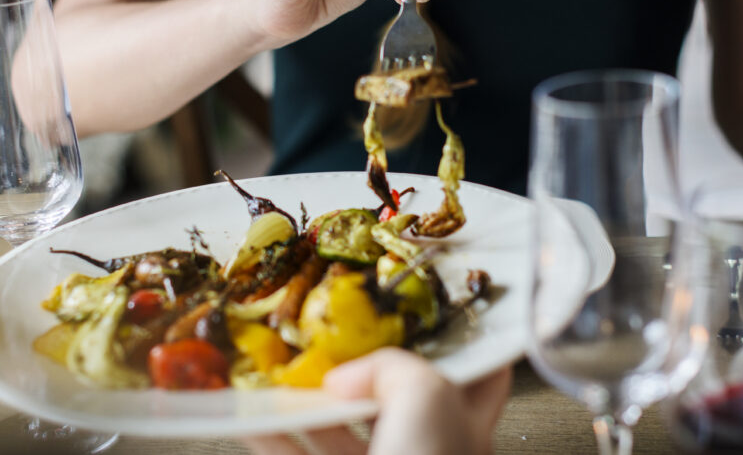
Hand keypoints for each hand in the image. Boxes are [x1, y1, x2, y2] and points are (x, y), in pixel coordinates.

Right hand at [243, 348, 511, 454]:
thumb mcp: (427, 396)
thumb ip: (394, 368)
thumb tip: (350, 374)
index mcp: (466, 424)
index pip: (479, 375)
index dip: (460, 343)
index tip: (430, 313)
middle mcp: (428, 449)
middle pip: (396, 397)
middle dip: (362, 369)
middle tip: (334, 339)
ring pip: (342, 430)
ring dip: (308, 401)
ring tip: (281, 373)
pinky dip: (273, 437)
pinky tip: (251, 418)